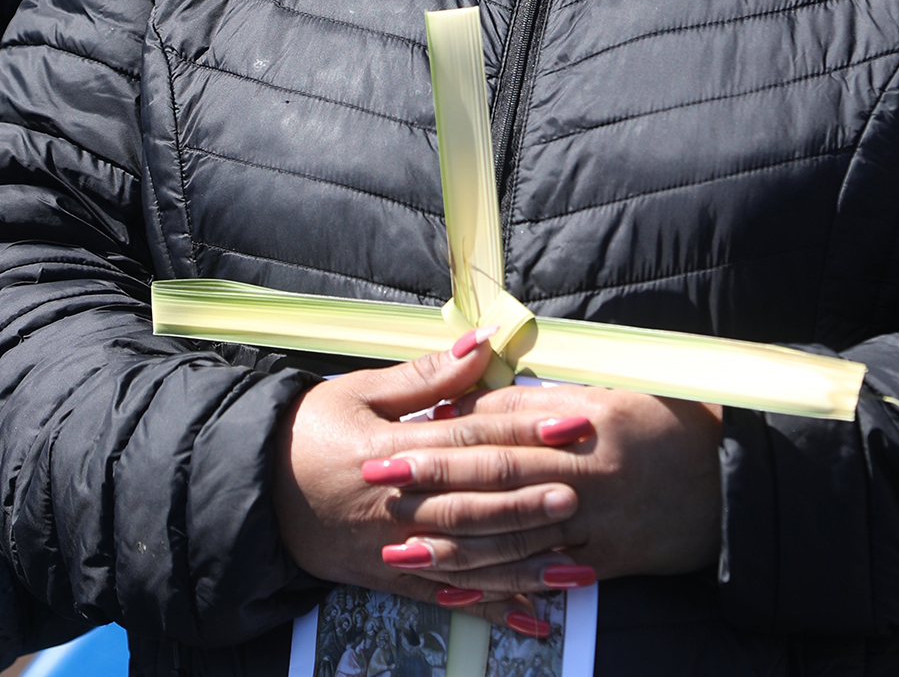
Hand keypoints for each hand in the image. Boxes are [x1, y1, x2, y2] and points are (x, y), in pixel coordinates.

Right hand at [271, 328, 581, 632]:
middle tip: (580, 497)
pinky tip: (528, 617)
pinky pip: (444, 596)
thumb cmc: (307, 432)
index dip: (522, 433)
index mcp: (391, 450)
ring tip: (572, 567)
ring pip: (467, 559)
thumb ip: (424, 376)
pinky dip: (487, 608)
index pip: (469, 441)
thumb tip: (480, 345)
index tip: (568, 427)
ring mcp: (393, 546)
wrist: (254, 489)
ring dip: (522, 565)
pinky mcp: (388, 576)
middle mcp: (397, 504)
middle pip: (473, 504)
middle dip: (528, 502)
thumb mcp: (356, 392)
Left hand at [373, 385, 722, 593]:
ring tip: (401, 550)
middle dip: (431, 493)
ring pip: (512, 539)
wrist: (730, 475)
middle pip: (494, 487)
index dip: (439, 445)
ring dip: (454, 547)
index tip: (391, 449)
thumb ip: (534, 402)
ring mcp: (595, 525)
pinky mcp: (608, 562)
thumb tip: (472, 403)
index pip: (494, 437)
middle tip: (378, 496)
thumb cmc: (664, 421)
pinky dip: (502, 586)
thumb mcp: (605, 394)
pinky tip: (462, 592)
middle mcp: (582, 479)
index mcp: (578, 429)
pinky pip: (547, 577)